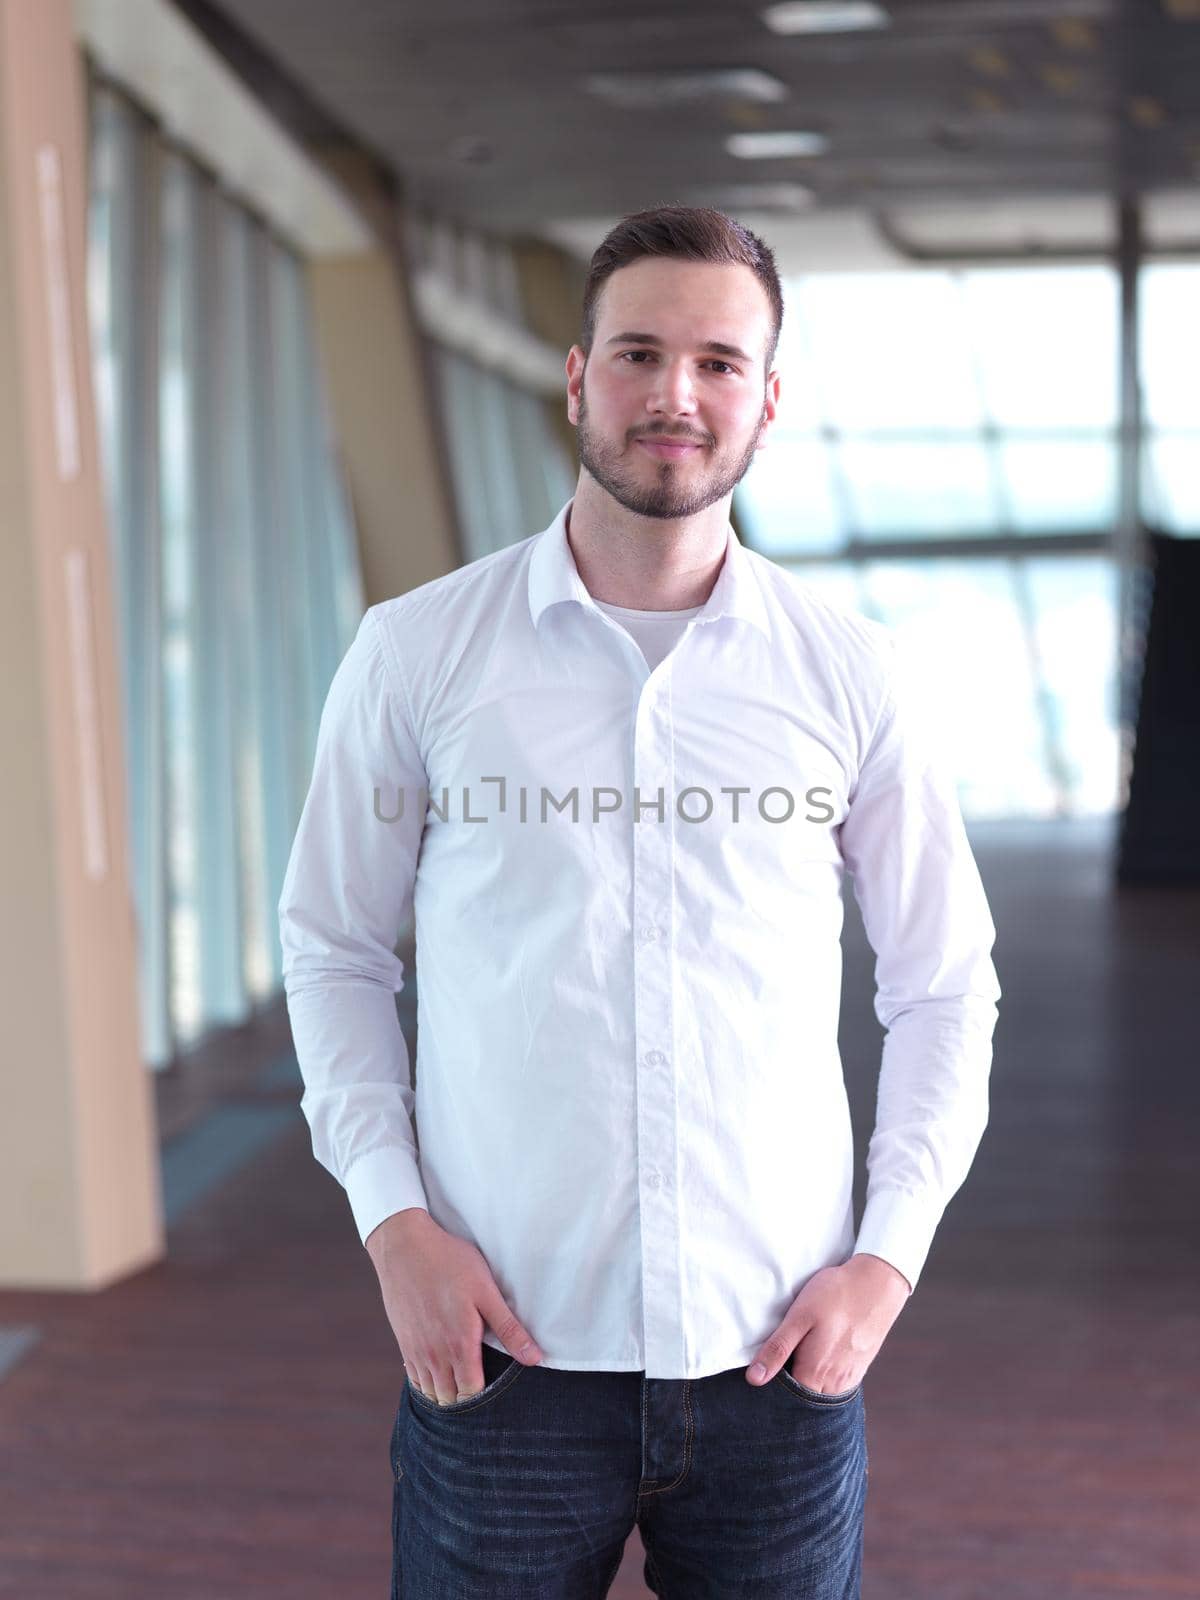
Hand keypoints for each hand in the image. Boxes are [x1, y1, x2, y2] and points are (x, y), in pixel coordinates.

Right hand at [365, 1207, 543, 1405]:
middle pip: (450, 1399)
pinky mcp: (403, 1342)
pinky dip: (427, 1383)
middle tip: (482, 1382)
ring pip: (431, 1393)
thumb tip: (535, 1359)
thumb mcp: (486, 1291)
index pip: (472, 1394)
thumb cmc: (450, 1263)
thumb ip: (509, 1329)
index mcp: (459, 1344)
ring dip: (446, 1393)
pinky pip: (414, 1379)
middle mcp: (434, 1355)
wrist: (404, 1246)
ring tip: (462, 1379)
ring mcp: (415, 1350)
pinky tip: (439, 1370)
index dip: (485, 1395)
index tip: (495, 1383)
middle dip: (466, 1399)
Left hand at [745, 1252, 911, 1390]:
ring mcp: (849, 1378)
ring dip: (806, 1381)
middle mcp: (833, 1384)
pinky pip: (835, 1384)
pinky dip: (823, 1376)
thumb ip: (777, 1349)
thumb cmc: (835, 1295)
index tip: (765, 1369)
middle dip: (789, 1386)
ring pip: (819, 1392)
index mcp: (814, 1374)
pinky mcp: (859, 1369)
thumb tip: (754, 1379)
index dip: (771, 1386)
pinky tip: (819, 1354)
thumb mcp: (799, 1316)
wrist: (877, 1283)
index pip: (785, 1398)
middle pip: (803, 1398)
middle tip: (781, 1358)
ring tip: (799, 1355)